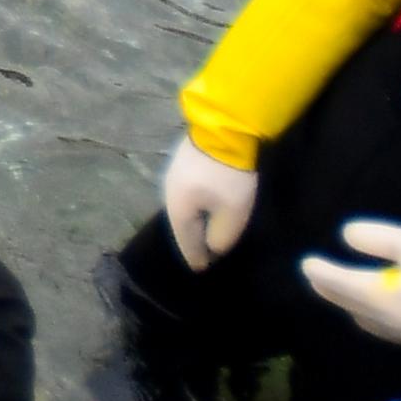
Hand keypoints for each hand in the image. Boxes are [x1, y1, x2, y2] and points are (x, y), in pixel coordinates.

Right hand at [159, 135, 257, 269]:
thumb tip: (213, 247)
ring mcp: (172, 175)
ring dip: (194, 220)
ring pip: (184, 207)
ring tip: (205, 230)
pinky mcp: (182, 161)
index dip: (196, 259)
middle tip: (204, 253)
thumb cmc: (228, 178)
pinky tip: (205, 203)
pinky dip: (196, 203)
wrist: (224, 130)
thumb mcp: (232, 214)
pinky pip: (187, 192)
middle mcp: (168, 194)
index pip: (186, 243)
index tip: (203, 270)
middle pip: (181, 225)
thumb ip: (220, 237)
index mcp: (178, 211)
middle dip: (192, 239)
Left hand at [300, 218, 400, 348]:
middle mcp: (385, 321)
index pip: (339, 284)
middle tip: (314, 274)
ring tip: (337, 287)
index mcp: (380, 297)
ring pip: (361, 318)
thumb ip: (377, 238)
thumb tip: (345, 237)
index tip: (305, 263)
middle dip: (328, 289)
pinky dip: (365, 313)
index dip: (320, 272)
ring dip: (345, 303)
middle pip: (346, 304)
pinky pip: (379, 327)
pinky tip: (369, 306)